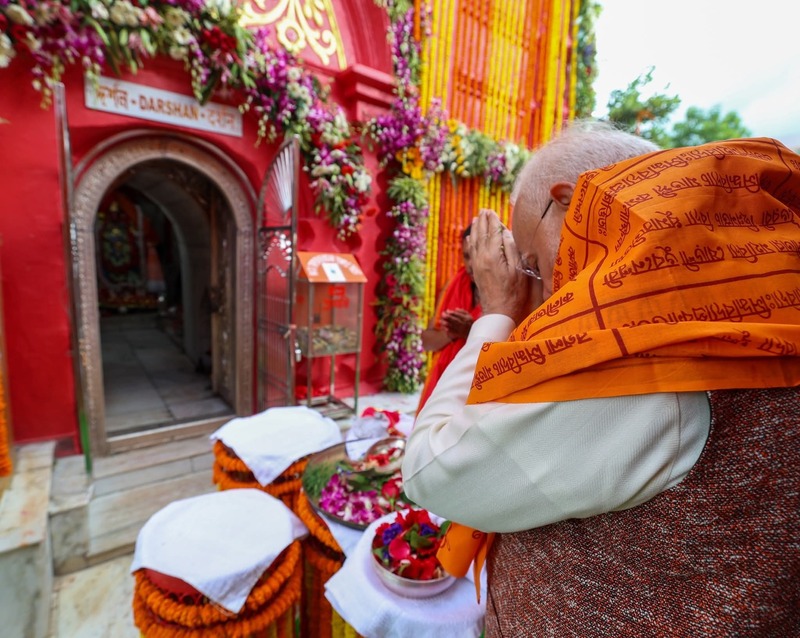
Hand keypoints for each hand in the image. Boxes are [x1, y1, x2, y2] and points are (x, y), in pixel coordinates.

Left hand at [441, 308, 473, 339]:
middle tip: (442, 314)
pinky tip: (443, 327)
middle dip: (448, 317)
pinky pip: (453, 332)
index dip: (452, 313)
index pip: (459, 315)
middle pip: (455, 320)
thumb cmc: (470, 322)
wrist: (472, 332)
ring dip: (446, 324)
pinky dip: (448, 330)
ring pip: (453, 326)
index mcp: (466, 319)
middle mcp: (463, 324)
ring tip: (440, 321)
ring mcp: (461, 329)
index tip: (447, 310)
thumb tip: (455, 309)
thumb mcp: (468, 315)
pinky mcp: (459, 334)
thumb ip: (462, 311)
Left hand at [469, 208, 538, 324]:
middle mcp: (482, 257)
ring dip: (475, 229)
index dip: (493, 221)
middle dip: (483, 221)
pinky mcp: (475, 271)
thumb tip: (505, 233)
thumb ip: (511, 249)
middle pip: (481, 235)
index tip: (492, 211)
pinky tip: (470, 238)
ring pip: (474, 242)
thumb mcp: (518, 270)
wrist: (498, 311)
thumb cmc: (513, 292)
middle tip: (483, 210)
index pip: (493, 233)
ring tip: (476, 218)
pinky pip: (471, 252)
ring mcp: (477, 264)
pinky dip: (471, 242)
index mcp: (493, 255)